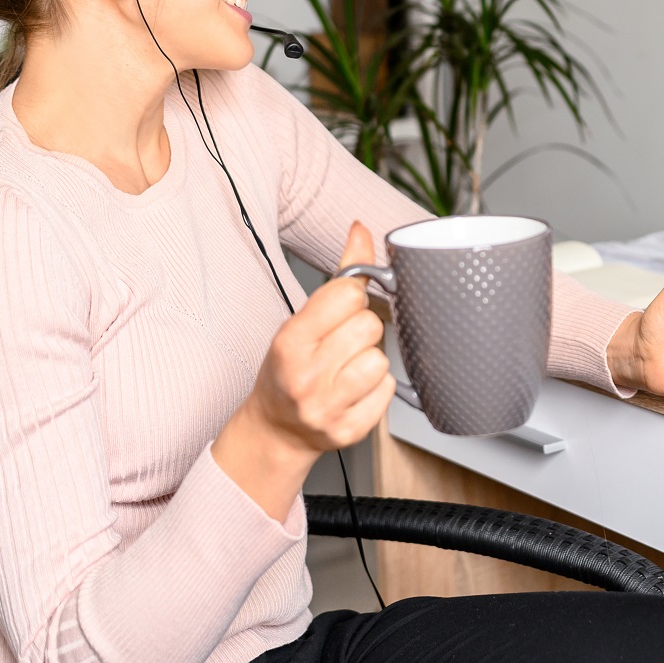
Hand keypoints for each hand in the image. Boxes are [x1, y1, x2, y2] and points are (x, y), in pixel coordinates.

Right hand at [213, 222, 396, 518]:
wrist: (276, 429)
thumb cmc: (289, 369)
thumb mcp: (302, 319)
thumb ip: (339, 276)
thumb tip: (361, 231)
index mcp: (290, 341)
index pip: (347, 294)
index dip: (353, 298)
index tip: (343, 309)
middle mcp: (305, 376)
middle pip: (369, 327)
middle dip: (363, 330)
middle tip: (343, 344)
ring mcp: (327, 407)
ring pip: (381, 360)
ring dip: (371, 360)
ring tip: (348, 368)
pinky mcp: (350, 430)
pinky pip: (387, 390)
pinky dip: (377, 388)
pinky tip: (354, 390)